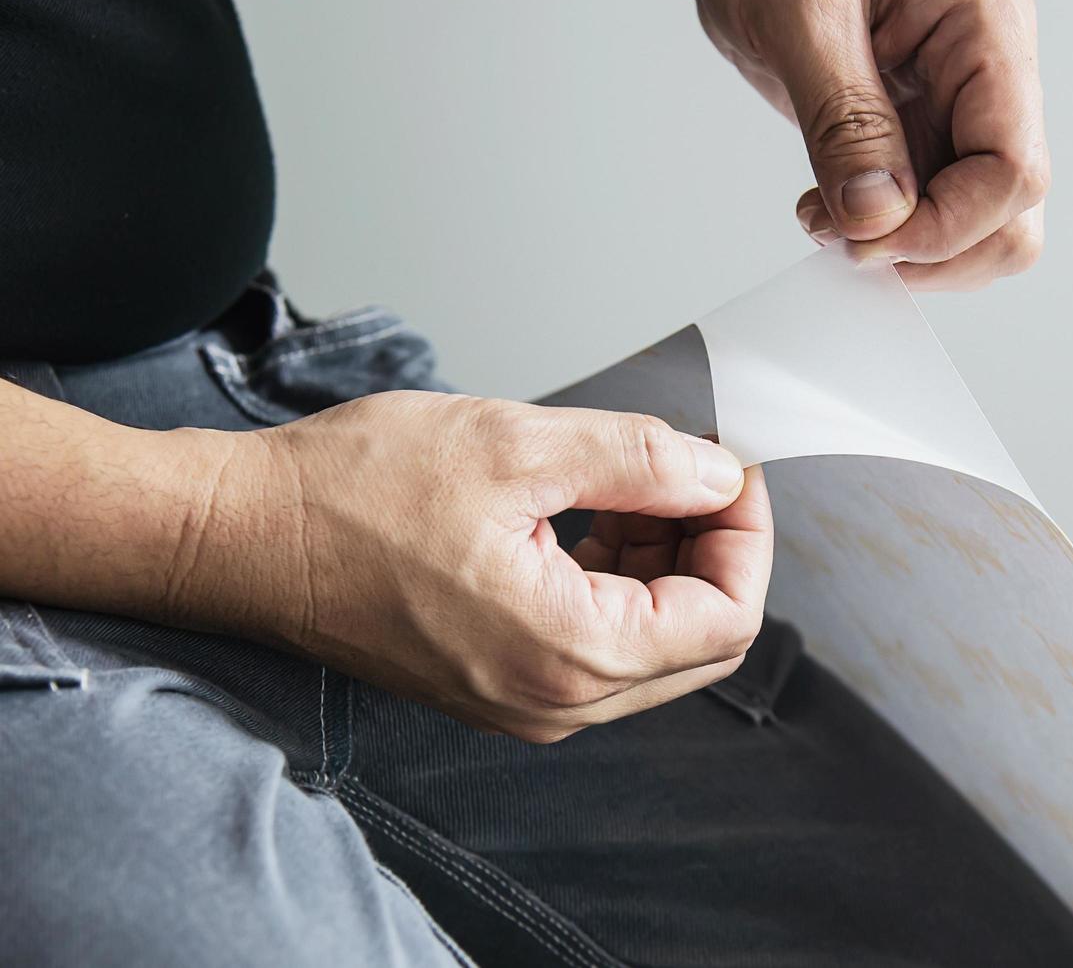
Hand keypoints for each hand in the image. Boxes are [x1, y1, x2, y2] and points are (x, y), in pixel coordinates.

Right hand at [185, 393, 771, 742]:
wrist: (245, 538)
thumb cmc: (350, 495)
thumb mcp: (515, 448)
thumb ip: (640, 463)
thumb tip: (716, 474)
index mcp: (569, 655)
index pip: (728, 619)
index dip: (747, 535)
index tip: (730, 468)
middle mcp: (555, 704)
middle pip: (699, 639)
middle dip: (710, 548)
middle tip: (688, 470)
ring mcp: (527, 703)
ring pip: (652, 641)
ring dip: (664, 560)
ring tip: (628, 486)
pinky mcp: (502, 683)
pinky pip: (598, 643)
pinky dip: (617, 579)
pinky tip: (591, 517)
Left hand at [692, 0, 1047, 289]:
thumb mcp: (803, 18)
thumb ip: (844, 117)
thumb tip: (877, 213)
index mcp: (984, 29)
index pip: (1013, 168)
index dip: (946, 226)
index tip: (868, 242)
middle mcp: (983, 75)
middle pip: (1011, 213)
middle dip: (934, 252)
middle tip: (851, 244)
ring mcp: (951, 111)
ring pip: (976, 227)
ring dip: (906, 252)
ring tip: (831, 223)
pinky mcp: (913, 136)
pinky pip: (926, 212)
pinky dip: (882, 235)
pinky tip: (830, 212)